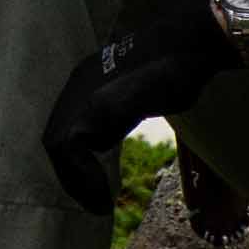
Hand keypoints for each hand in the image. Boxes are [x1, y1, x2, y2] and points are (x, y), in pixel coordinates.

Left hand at [40, 2, 239, 213]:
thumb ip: (123, 112)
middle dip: (71, 175)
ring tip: (99, 205)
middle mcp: (78, 82)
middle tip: (95, 203)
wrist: (193, 44)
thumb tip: (114, 136)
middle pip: (55, 138)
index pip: (67, 127)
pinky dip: (84, 176)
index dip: (76, 162)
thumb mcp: (144, 95)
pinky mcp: (95, 103)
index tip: (98, 185)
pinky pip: (71, 147)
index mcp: (88, 79)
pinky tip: (104, 193)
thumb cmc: (182, 68)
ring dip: (76, 181)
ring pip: (57, 145)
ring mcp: (83, 90)